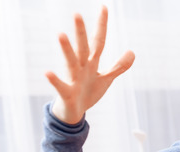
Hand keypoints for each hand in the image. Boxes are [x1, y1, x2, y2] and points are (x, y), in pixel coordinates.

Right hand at [45, 6, 134, 123]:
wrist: (73, 112)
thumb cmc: (88, 93)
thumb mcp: (106, 78)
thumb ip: (118, 66)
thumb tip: (132, 51)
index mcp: (91, 63)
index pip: (99, 41)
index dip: (102, 25)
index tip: (104, 7)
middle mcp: (81, 67)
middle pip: (83, 48)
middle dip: (81, 32)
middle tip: (77, 13)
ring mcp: (73, 79)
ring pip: (70, 62)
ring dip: (66, 49)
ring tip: (61, 34)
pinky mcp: (67, 93)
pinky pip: (60, 86)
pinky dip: (54, 80)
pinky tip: (47, 72)